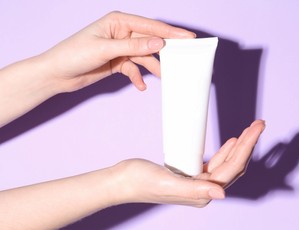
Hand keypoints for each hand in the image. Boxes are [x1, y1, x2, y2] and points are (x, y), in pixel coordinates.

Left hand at [40, 11, 194, 91]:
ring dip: (153, 68)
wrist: (57, 74)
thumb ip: (134, 46)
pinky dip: (138, 77)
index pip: (150, 26)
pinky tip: (140, 86)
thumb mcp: (106, 49)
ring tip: (165, 78)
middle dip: (165, 51)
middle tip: (183, 58)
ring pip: (144, 57)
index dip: (170, 32)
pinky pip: (134, 69)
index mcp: (119, 21)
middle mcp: (122, 33)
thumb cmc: (74, 54)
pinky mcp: (118, 62)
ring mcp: (121, 48)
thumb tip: (159, 43)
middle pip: (150, 41)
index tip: (188, 38)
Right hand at [110, 120, 264, 206]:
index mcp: (202, 194)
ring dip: (240, 146)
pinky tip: (231, 142)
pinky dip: (225, 151)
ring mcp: (197, 183)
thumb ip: (196, 190)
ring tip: (250, 129)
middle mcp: (203, 190)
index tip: (256, 127)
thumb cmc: (140, 182)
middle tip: (259, 123)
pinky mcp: (190, 174)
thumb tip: (222, 194)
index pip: (232, 168)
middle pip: (233, 165)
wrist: (121, 180)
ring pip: (226, 163)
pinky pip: (215, 163)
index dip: (247, 147)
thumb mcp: (167, 183)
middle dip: (248, 144)